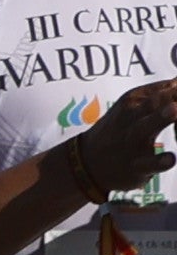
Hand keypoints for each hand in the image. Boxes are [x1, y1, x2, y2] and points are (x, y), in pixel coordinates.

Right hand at [62, 80, 176, 205]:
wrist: (87, 163)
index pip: (169, 88)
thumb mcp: (131, 106)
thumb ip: (158, 93)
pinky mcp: (137, 167)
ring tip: (174, 109)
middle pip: (157, 102)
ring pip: (146, 127)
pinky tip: (170, 159)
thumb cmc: (118, 130)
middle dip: (173, 99)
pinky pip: (150, 164)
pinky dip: (161, 161)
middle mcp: (131, 117)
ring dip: (161, 117)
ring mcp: (132, 142)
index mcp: (134, 100)